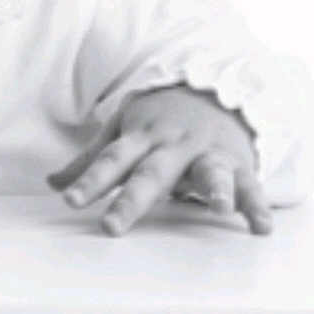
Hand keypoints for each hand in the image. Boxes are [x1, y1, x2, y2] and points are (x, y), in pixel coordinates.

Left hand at [47, 84, 272, 235]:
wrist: (212, 87)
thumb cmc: (160, 117)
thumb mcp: (123, 130)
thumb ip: (92, 161)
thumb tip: (52, 184)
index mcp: (141, 137)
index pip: (111, 159)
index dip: (89, 179)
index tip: (68, 201)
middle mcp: (173, 144)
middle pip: (151, 173)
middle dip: (132, 199)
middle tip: (111, 227)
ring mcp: (207, 152)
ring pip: (210, 170)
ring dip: (215, 187)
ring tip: (216, 206)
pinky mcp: (239, 163)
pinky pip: (250, 185)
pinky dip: (257, 206)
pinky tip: (260, 227)